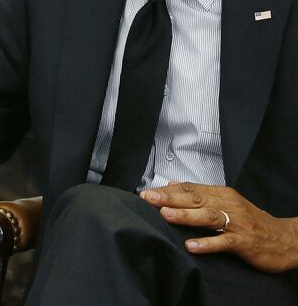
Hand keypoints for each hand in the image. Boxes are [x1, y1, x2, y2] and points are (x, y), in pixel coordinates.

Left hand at [140, 181, 297, 272]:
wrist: (285, 239)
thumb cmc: (252, 221)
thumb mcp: (227, 203)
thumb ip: (200, 194)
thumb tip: (172, 183)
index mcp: (223, 194)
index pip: (191, 189)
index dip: (168, 190)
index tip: (147, 192)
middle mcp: (229, 205)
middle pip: (196, 199)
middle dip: (170, 198)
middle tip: (148, 199)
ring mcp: (237, 223)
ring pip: (209, 216)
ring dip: (186, 215)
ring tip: (165, 215)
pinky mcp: (245, 242)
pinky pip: (224, 242)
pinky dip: (207, 243)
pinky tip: (191, 246)